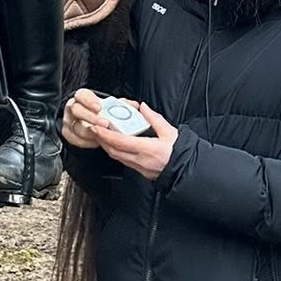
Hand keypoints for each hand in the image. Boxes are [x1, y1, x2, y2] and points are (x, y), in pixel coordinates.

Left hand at [61, 89, 177, 179]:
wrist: (186, 171)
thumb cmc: (181, 153)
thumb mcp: (170, 132)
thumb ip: (155, 119)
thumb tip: (144, 108)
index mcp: (148, 149)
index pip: (121, 142)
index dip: (106, 135)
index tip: (97, 127)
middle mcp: (140, 160)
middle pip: (113, 150)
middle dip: (101, 140)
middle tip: (94, 129)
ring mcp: (139, 167)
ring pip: (116, 156)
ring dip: (106, 146)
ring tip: (100, 135)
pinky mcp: (139, 171)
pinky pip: (122, 160)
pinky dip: (115, 151)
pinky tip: (113, 145)